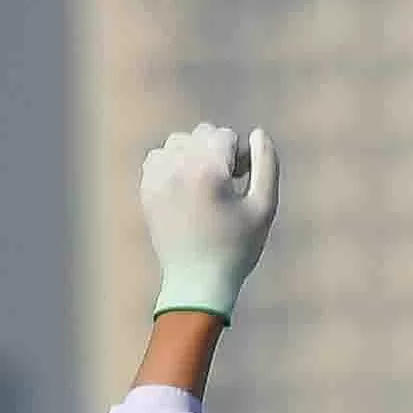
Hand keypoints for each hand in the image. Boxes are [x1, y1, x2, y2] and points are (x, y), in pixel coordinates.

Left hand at [137, 124, 279, 320]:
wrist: (197, 279)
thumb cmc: (238, 246)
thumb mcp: (264, 207)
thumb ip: (266, 166)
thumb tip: (260, 133)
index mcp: (207, 171)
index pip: (225, 136)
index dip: (242, 154)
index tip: (244, 180)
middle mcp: (178, 168)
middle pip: (201, 134)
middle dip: (219, 151)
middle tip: (229, 182)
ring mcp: (157, 177)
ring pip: (178, 142)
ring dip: (196, 154)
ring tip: (207, 182)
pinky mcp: (146, 188)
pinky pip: (158, 157)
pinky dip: (174, 163)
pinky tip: (187, 186)